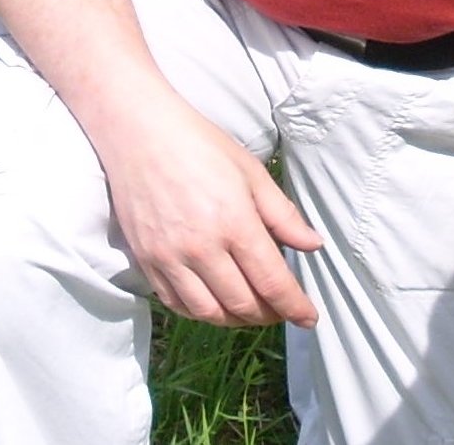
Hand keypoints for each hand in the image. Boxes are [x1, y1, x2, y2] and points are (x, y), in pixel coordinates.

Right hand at [94, 88, 322, 327]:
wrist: (140, 134)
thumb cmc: (201, 147)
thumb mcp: (252, 173)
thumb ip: (282, 216)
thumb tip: (313, 245)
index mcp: (235, 224)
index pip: (272, 283)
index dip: (294, 307)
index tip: (309, 318)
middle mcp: (202, 248)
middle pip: (242, 304)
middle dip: (268, 315)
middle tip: (281, 310)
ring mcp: (169, 258)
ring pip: (208, 313)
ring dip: (235, 319)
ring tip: (251, 310)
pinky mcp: (145, 261)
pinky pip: (175, 304)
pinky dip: (200, 312)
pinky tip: (214, 303)